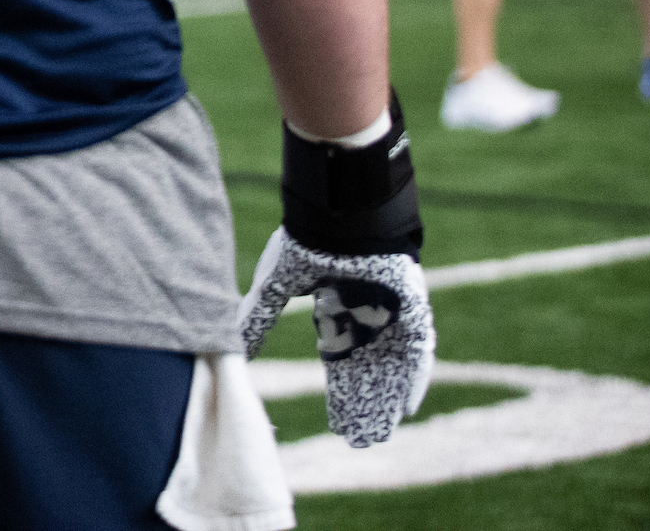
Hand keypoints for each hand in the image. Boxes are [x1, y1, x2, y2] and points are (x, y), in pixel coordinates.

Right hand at [238, 98, 433, 445]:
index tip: (338, 423)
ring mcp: (390, 307)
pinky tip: (410, 402)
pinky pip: (419, 344)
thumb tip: (230, 345)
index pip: (340, 358)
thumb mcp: (275, 284)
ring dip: (389, 396)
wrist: (336, 210)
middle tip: (363, 439)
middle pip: (368, 367)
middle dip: (365, 402)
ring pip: (392, 362)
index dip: (339, 390)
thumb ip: (256, 318)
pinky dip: (415, 374)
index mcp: (335, 305)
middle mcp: (365, 311)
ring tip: (384, 430)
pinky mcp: (411, 301)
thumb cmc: (305, 241)